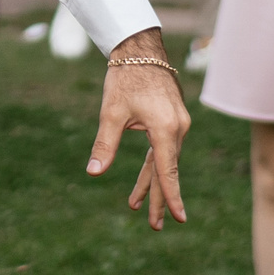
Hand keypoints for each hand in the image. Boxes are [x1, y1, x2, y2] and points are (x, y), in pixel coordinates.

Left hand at [87, 27, 190, 229]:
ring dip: (152, 182)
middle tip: (155, 226)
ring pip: (164, 160)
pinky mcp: (173, 118)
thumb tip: (94, 172)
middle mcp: (177, 128)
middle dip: (159, 198)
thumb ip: (105, 145)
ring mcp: (177, 123)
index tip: (179, 218)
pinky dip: (154, 165)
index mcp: (165, 129)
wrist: (140, 48)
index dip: (171, 196)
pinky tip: (144, 178)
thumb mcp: (111, 113)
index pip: (167, 171)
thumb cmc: (125, 77)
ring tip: (136, 205)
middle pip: (167, 170)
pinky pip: (164, 148)